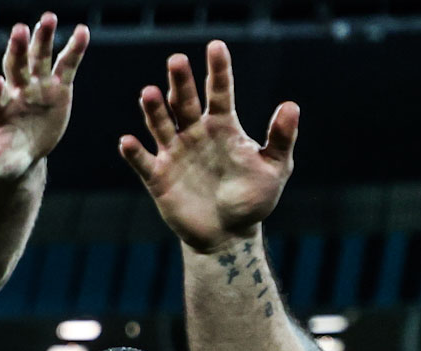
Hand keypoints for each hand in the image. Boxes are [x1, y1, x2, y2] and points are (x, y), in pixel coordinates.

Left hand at [0, 13, 89, 180]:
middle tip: (19, 30)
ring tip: (48, 18)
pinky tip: (83, 31)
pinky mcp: (58, 88)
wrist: (21, 155)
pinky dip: (75, 49)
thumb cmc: (0, 159)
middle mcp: (15, 91)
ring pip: (39, 59)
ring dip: (42, 38)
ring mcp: (37, 87)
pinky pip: (67, 66)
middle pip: (14, 66)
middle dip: (16, 49)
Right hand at [119, 41, 298, 253]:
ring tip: (149, 93)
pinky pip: (143, 162)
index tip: (215, 47)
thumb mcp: (275, 168)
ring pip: (161, 125)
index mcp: (222, 126)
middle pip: (184, 102)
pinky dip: (134, 152)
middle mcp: (195, 133)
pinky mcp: (158, 177)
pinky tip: (128, 141)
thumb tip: (291, 105)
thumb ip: (280, 138)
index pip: (219, 91)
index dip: (217, 70)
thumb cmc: (253, 199)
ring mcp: (175, 153)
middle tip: (176, 61)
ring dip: (153, 110)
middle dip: (179, 82)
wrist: (227, 234)